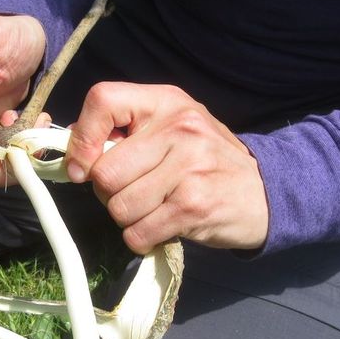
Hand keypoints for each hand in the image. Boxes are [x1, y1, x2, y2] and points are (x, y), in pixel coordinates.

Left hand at [64, 83, 269, 252]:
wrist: (266, 191)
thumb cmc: (207, 161)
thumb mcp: (173, 128)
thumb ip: (126, 132)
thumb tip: (73, 149)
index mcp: (166, 102)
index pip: (102, 100)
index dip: (82, 139)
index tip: (83, 166)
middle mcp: (178, 129)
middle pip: (104, 172)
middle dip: (108, 193)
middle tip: (133, 193)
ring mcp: (187, 169)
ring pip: (118, 207)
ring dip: (127, 218)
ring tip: (154, 209)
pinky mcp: (193, 207)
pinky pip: (137, 233)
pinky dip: (142, 238)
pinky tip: (163, 227)